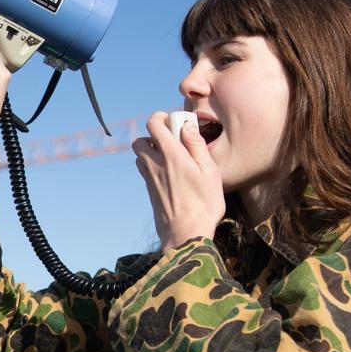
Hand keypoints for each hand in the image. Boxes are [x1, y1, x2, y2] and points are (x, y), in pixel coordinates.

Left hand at [133, 113, 224, 250]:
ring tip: (172, 157)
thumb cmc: (204, 204)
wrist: (185, 234)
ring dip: (152, 151)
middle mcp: (155, 164)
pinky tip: (171, 174)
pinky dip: (153, 165)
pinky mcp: (149, 191)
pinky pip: (144, 170)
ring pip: (140, 155)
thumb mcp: (210, 172)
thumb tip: (186, 126)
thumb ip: (197, 145)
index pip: (153, 124)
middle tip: (173, 141)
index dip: (162, 117)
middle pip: (141, 139)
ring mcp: (149, 179)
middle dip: (154, 135)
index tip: (176, 122)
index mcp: (171, 155)